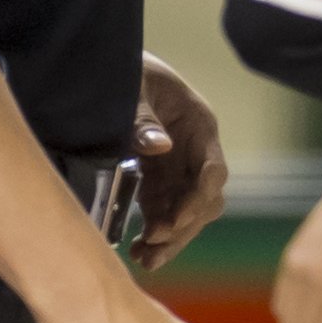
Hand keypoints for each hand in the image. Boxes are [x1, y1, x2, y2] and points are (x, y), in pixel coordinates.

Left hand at [133, 54, 230, 270]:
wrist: (108, 64)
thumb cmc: (125, 69)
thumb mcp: (133, 87)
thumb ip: (143, 117)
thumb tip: (160, 146)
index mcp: (199, 125)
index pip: (213, 171)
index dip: (197, 200)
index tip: (173, 222)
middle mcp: (196, 152)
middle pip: (204, 200)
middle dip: (183, 227)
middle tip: (152, 246)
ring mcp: (178, 169)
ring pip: (187, 214)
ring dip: (170, 239)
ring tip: (144, 259)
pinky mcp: (157, 181)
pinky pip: (164, 213)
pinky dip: (155, 234)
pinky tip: (138, 250)